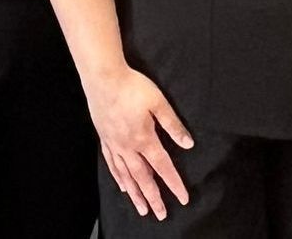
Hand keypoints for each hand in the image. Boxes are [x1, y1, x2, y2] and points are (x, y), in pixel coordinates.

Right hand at [84, 65, 192, 219]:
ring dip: (135, 194)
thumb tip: (188, 143)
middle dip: (153, 197)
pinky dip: (118, 176)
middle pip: (142, 178)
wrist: (103, 77)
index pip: (162, 167)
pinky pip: (112, 163)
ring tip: (141, 208)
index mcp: (144, 139)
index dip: (174, 184)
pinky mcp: (105, 137)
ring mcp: (114, 143)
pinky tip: (122, 185)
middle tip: (160, 214)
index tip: (182, 198)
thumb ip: (173, 125)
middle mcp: (128, 146)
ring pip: (126, 175)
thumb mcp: (158, 103)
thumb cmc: (132, 87)